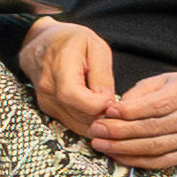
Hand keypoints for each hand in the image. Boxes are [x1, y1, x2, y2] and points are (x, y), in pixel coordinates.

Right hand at [18, 16, 176, 170]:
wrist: (39, 40)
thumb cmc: (72, 39)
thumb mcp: (93, 48)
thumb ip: (102, 76)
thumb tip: (112, 103)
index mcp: (62, 73)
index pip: (88, 104)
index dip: (110, 112)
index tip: (126, 111)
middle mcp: (49, 92)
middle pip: (82, 121)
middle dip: (111, 129)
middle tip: (138, 132)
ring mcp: (45, 103)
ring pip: (75, 127)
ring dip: (102, 133)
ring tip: (128, 137)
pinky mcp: (47, 108)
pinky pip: (69, 125)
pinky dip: (89, 130)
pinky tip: (110, 133)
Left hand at [70, 68, 176, 171]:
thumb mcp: (160, 82)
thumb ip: (138, 94)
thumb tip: (114, 110)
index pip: (155, 106)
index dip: (129, 111)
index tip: (108, 112)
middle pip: (152, 128)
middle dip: (120, 131)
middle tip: (97, 130)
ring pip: (154, 147)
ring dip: (124, 148)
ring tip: (102, 144)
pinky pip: (160, 161)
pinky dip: (136, 160)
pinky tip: (118, 155)